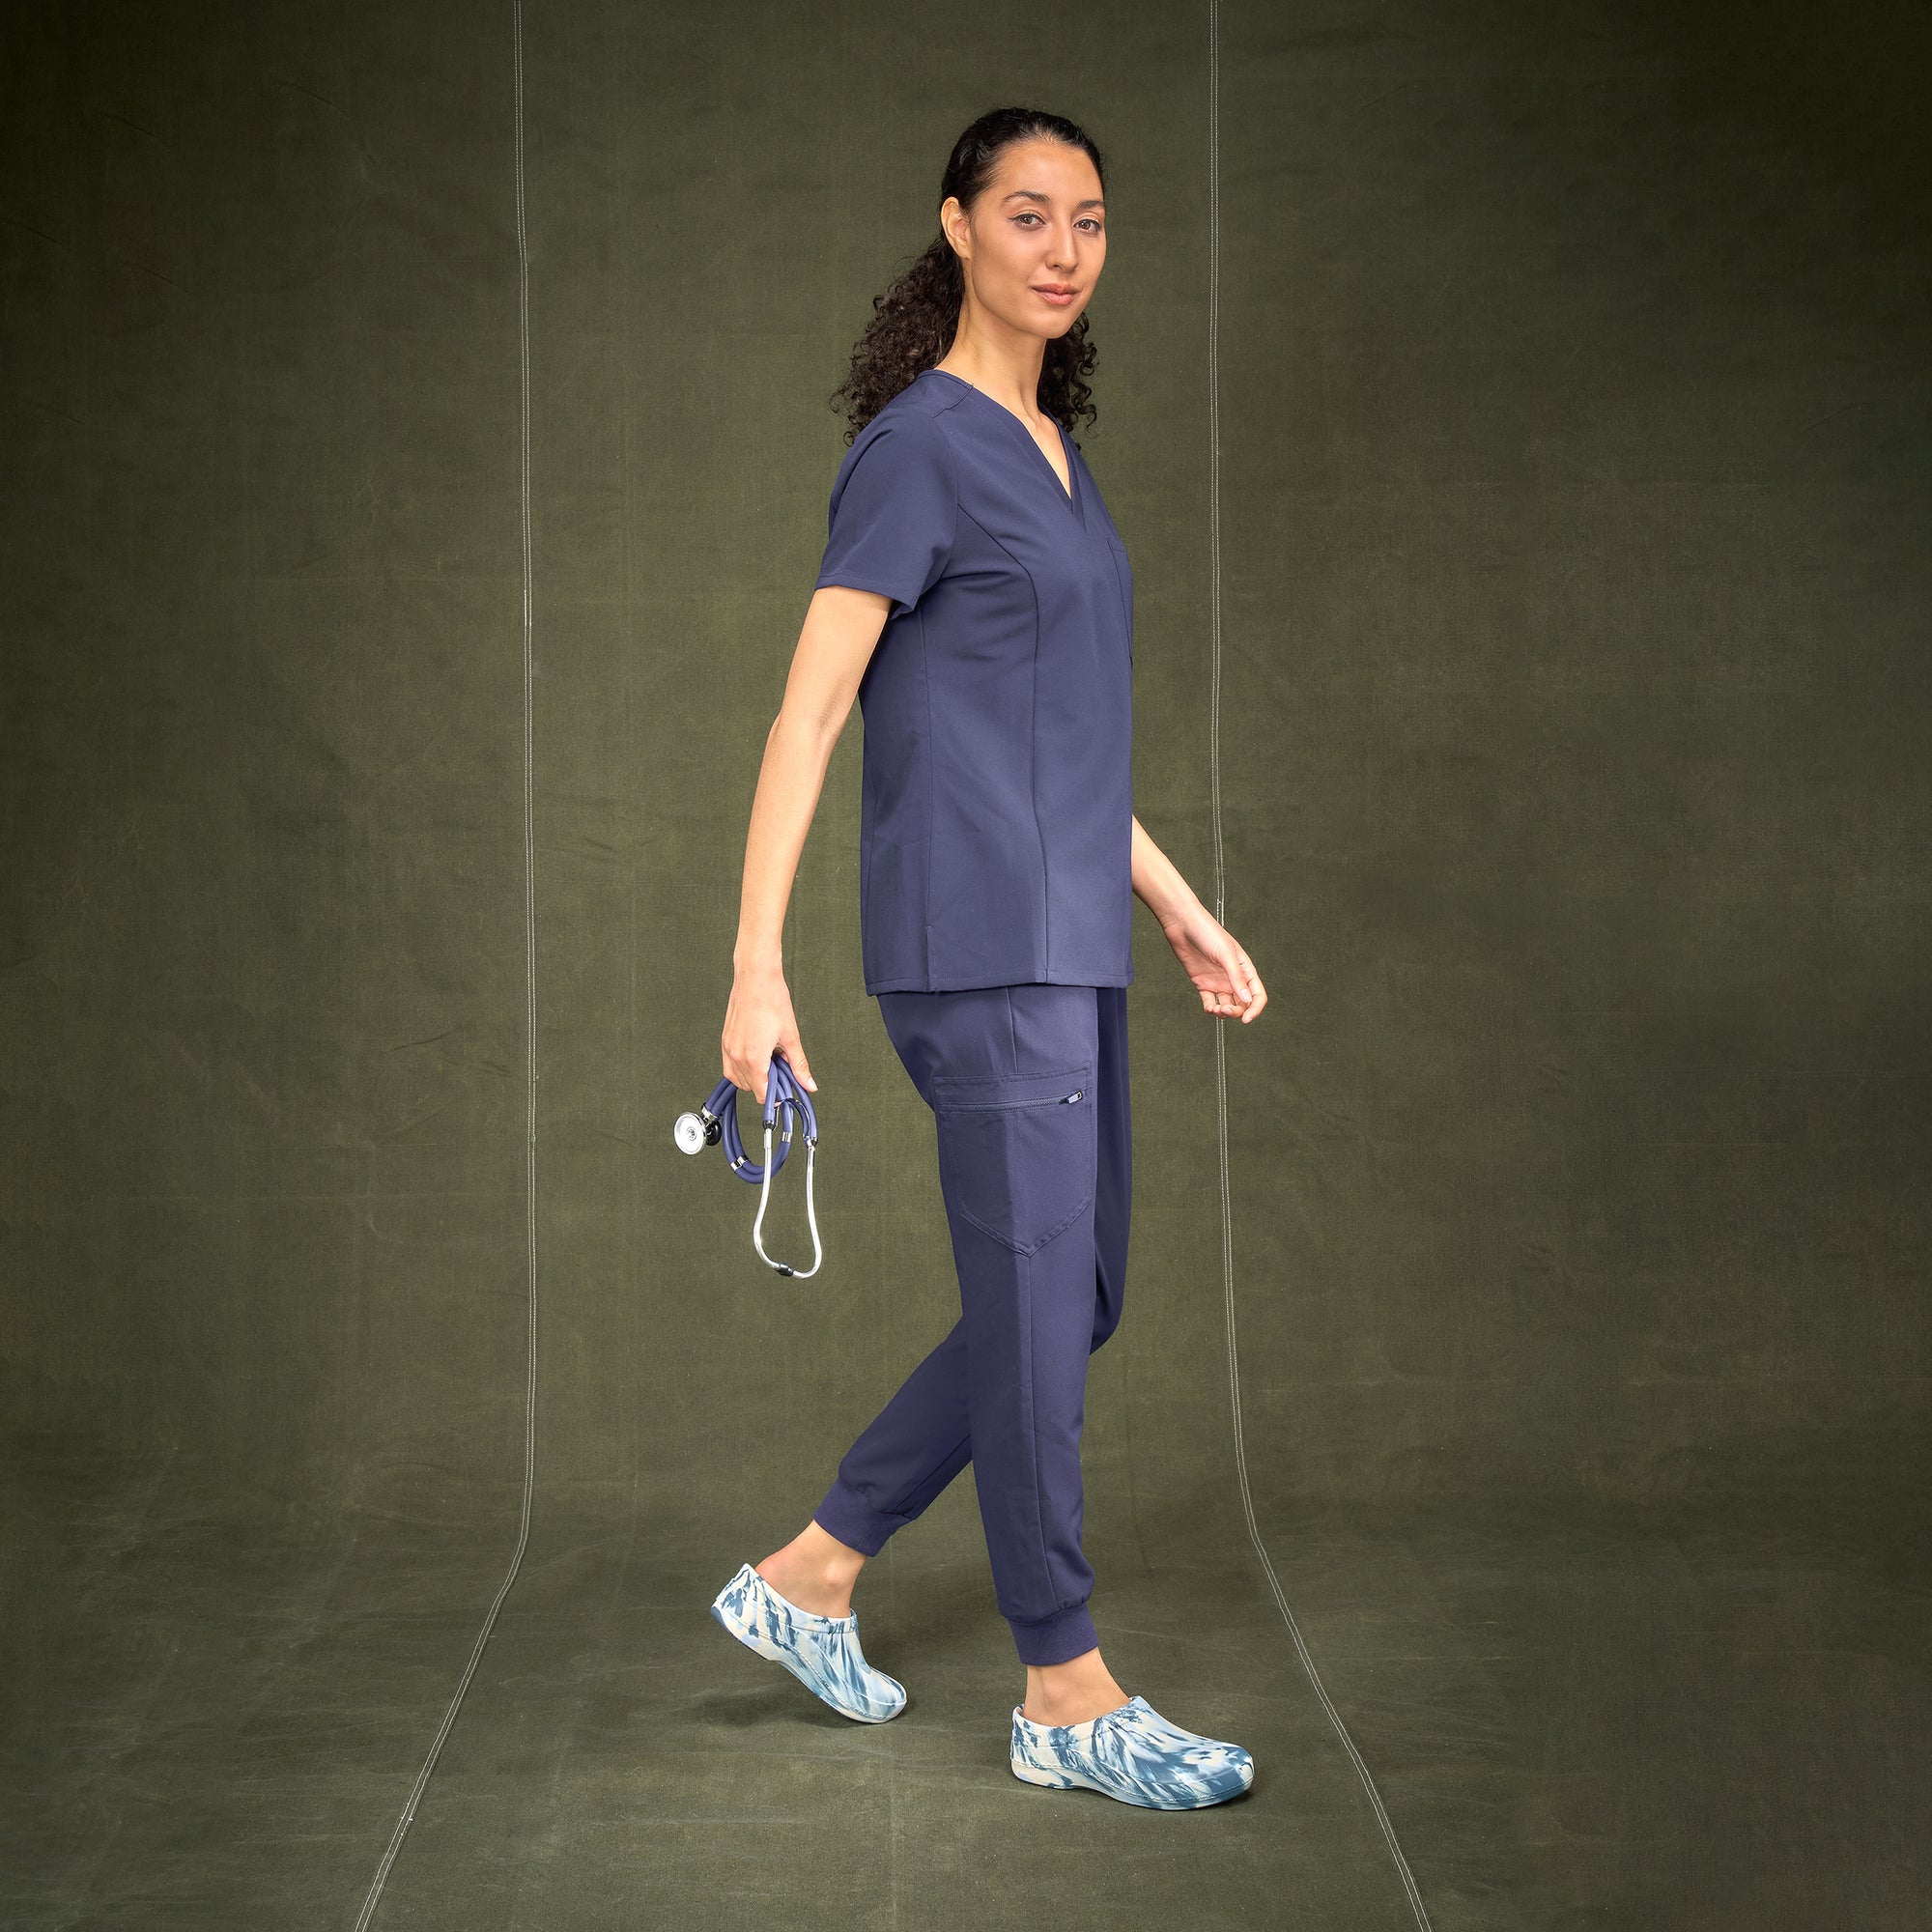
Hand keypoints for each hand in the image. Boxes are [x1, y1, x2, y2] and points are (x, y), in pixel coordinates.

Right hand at [721, 961, 818, 1104]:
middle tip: (782, 1069)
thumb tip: (808, 1084)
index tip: (785, 1091)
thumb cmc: (772, 1001)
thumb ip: (798, 1065)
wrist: (756, 978)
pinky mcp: (725, 1040)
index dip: (776, 1096)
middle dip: (767, 1084)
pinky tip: (757, 1055)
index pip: (762, 1093)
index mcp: (754, 1058)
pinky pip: (730, 1066)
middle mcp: (737, 1055)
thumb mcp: (791, 1037)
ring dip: (754, 1076)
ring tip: (770, 1059)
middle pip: (751, 1087)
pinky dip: (743, 1068)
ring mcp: (728, 1048)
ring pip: (738, 1079)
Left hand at [1160, 903, 1266, 1021]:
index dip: (1255, 1009)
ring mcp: (1217, 981)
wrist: (1183, 925)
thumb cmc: (1207, 933)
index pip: (1257, 994)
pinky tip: (1208, 1008)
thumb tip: (1247, 1000)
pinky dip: (1210, 1009)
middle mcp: (1233, 977)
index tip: (1247, 1019)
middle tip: (1225, 1010)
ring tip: (1215, 1010)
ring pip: (1226, 1005)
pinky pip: (1210, 1001)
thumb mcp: (1225, 955)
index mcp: (1245, 969)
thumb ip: (1236, 978)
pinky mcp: (1202, 983)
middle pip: (1242, 1004)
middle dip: (1236, 1012)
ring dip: (1223, 1013)